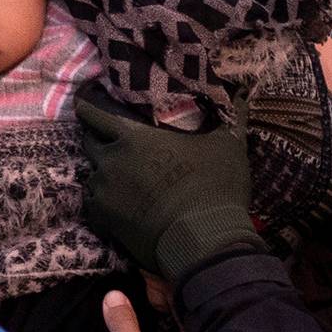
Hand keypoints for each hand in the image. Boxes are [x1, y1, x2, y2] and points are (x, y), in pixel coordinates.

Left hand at [78, 90, 262, 284]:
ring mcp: (104, 192)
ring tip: (123, 179)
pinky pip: (93, 204)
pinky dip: (103, 202)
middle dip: (99, 139)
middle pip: (90, 142)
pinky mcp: (103, 219)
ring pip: (93, 174)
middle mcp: (111, 161)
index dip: (89, 104)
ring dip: (104, 173)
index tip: (88, 99)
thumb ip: (231, 115)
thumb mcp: (228, 144)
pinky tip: (121, 204)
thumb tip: (243, 91)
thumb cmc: (215, 187)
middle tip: (115, 142)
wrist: (205, 241)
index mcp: (134, 137)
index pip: (95, 112)